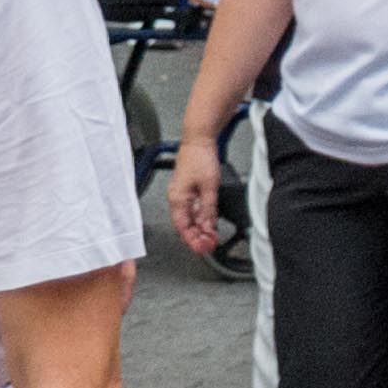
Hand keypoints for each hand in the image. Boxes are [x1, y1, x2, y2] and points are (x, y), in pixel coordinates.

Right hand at [165, 130, 227, 256]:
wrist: (199, 139)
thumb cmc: (200, 157)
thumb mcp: (209, 187)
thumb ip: (209, 208)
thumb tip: (209, 226)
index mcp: (177, 199)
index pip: (182, 227)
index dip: (192, 240)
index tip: (203, 248)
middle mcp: (176, 198)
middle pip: (185, 224)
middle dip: (197, 237)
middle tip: (210, 245)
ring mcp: (182, 194)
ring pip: (189, 217)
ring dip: (200, 228)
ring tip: (211, 237)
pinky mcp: (188, 189)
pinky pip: (192, 208)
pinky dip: (200, 217)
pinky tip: (209, 222)